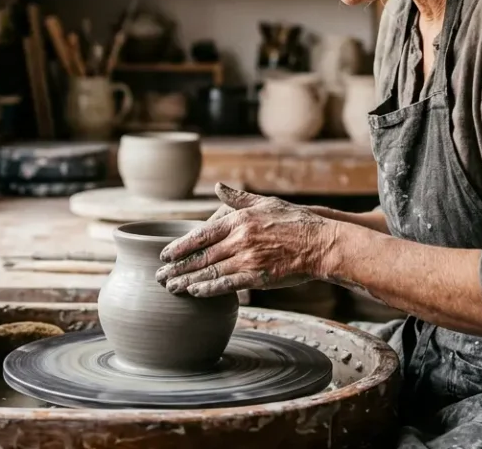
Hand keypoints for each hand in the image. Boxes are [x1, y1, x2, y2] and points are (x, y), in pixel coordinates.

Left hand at [154, 183, 337, 297]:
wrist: (322, 243)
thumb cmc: (296, 221)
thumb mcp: (266, 202)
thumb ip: (239, 198)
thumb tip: (218, 187)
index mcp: (239, 220)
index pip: (200, 234)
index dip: (180, 247)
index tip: (165, 255)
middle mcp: (240, 239)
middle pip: (200, 256)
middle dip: (177, 267)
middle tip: (159, 276)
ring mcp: (248, 259)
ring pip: (209, 272)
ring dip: (187, 281)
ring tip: (170, 288)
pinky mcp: (258, 277)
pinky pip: (226, 285)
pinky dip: (208, 290)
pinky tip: (194, 293)